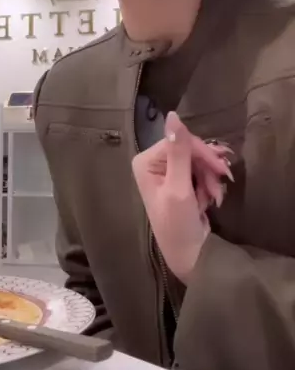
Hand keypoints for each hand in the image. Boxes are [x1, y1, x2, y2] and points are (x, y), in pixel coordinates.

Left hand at [132, 112, 232, 283]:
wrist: (188, 254)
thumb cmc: (178, 224)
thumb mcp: (179, 187)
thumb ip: (179, 152)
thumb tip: (172, 115)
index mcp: (145, 161)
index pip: (179, 142)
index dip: (203, 153)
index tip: (221, 168)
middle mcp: (153, 163)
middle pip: (190, 151)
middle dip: (208, 168)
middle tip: (224, 181)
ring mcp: (166, 172)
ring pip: (198, 162)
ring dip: (210, 179)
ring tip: (214, 198)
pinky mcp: (179, 182)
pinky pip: (199, 173)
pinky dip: (208, 185)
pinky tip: (210, 200)